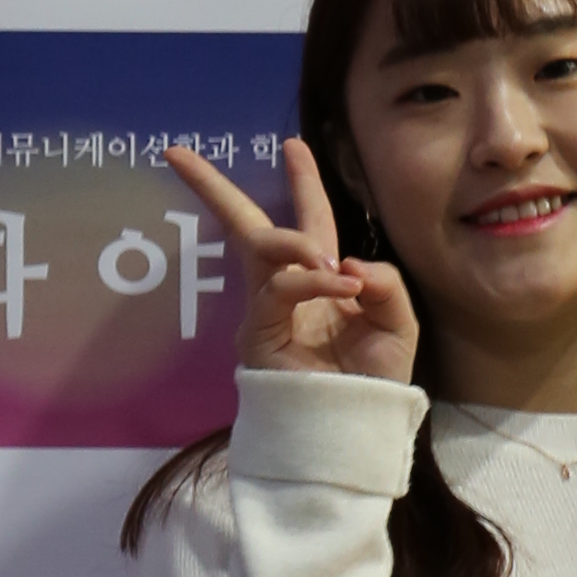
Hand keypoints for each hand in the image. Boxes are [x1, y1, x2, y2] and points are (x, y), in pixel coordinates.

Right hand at [164, 136, 419, 388]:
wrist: (355, 431)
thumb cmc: (374, 382)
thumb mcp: (398, 323)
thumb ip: (384, 283)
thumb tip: (347, 259)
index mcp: (323, 281)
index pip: (309, 221)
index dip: (302, 183)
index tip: (291, 145)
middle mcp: (288, 290)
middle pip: (248, 227)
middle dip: (214, 188)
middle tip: (179, 154)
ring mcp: (267, 312)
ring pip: (261, 249)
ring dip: (295, 242)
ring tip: (327, 262)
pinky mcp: (258, 335)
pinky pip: (278, 290)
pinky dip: (308, 280)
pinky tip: (337, 283)